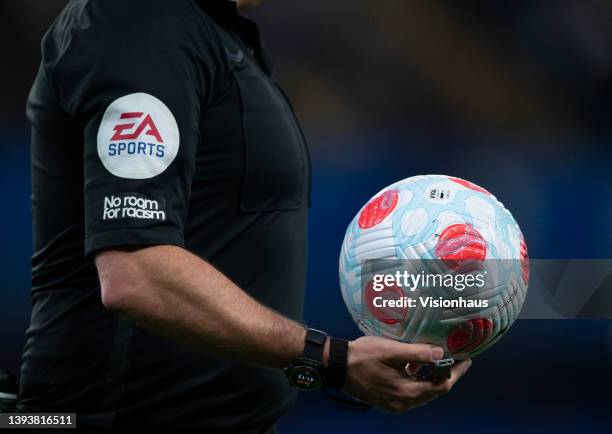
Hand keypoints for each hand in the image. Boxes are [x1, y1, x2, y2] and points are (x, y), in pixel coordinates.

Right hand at [342, 336, 470, 412]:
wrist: (336, 366)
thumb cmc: (362, 355)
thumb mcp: (391, 350)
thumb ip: (417, 353)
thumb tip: (441, 353)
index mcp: (406, 392)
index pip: (441, 385)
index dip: (455, 372)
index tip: (466, 359)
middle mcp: (403, 403)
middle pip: (433, 391)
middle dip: (445, 375)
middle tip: (454, 358)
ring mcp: (394, 404)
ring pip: (422, 393)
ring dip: (430, 378)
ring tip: (436, 360)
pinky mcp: (387, 402)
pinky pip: (410, 394)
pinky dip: (417, 381)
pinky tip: (414, 367)